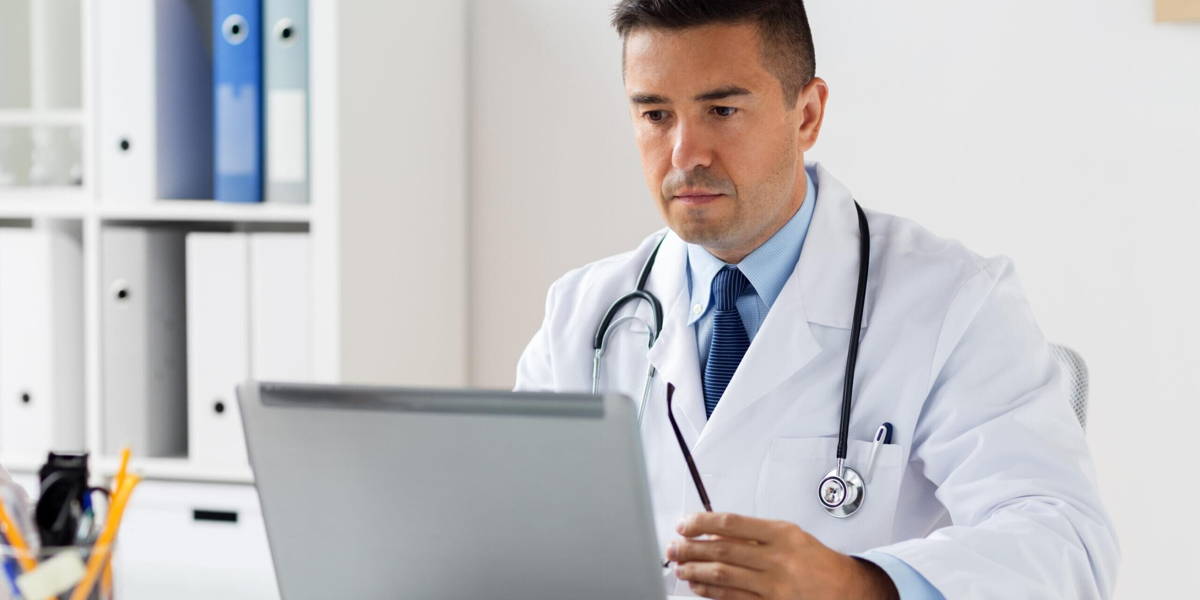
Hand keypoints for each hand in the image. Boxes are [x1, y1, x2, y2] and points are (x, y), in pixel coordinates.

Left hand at [667, 512, 898, 598]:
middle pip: (723, 551)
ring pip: (724, 576)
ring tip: (680, 567)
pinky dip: (711, 593)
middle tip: (673, 547)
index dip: (702, 523)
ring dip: (696, 571)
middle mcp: (777, 558)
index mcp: (782, 534)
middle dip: (691, 548)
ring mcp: (774, 585)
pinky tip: (698, 587)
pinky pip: (734, 599)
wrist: (847, 590)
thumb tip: (716, 532)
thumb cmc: (818, 562)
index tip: (685, 524)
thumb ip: (756, 534)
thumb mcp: (791, 536)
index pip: (732, 524)